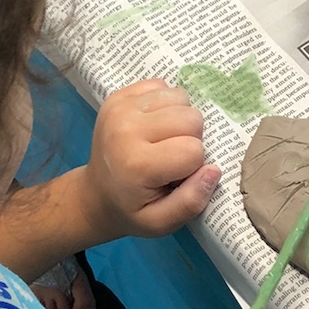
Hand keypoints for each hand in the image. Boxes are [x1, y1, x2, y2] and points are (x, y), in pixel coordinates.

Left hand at [83, 79, 219, 239]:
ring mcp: (120, 108)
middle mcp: (126, 129)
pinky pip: (163, 85)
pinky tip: (154, 125)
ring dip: (180, 119)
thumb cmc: (132, 210)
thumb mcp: (161, 223)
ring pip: (181, 97)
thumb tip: (213, 170)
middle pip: (191, 118)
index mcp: (137, 164)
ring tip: (163, 139)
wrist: (95, 194)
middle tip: (171, 156)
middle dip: (191, 139)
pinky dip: (166, 104)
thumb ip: (191, 202)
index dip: (193, 166)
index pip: (193, 150)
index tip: (176, 176)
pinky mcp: (118, 96)